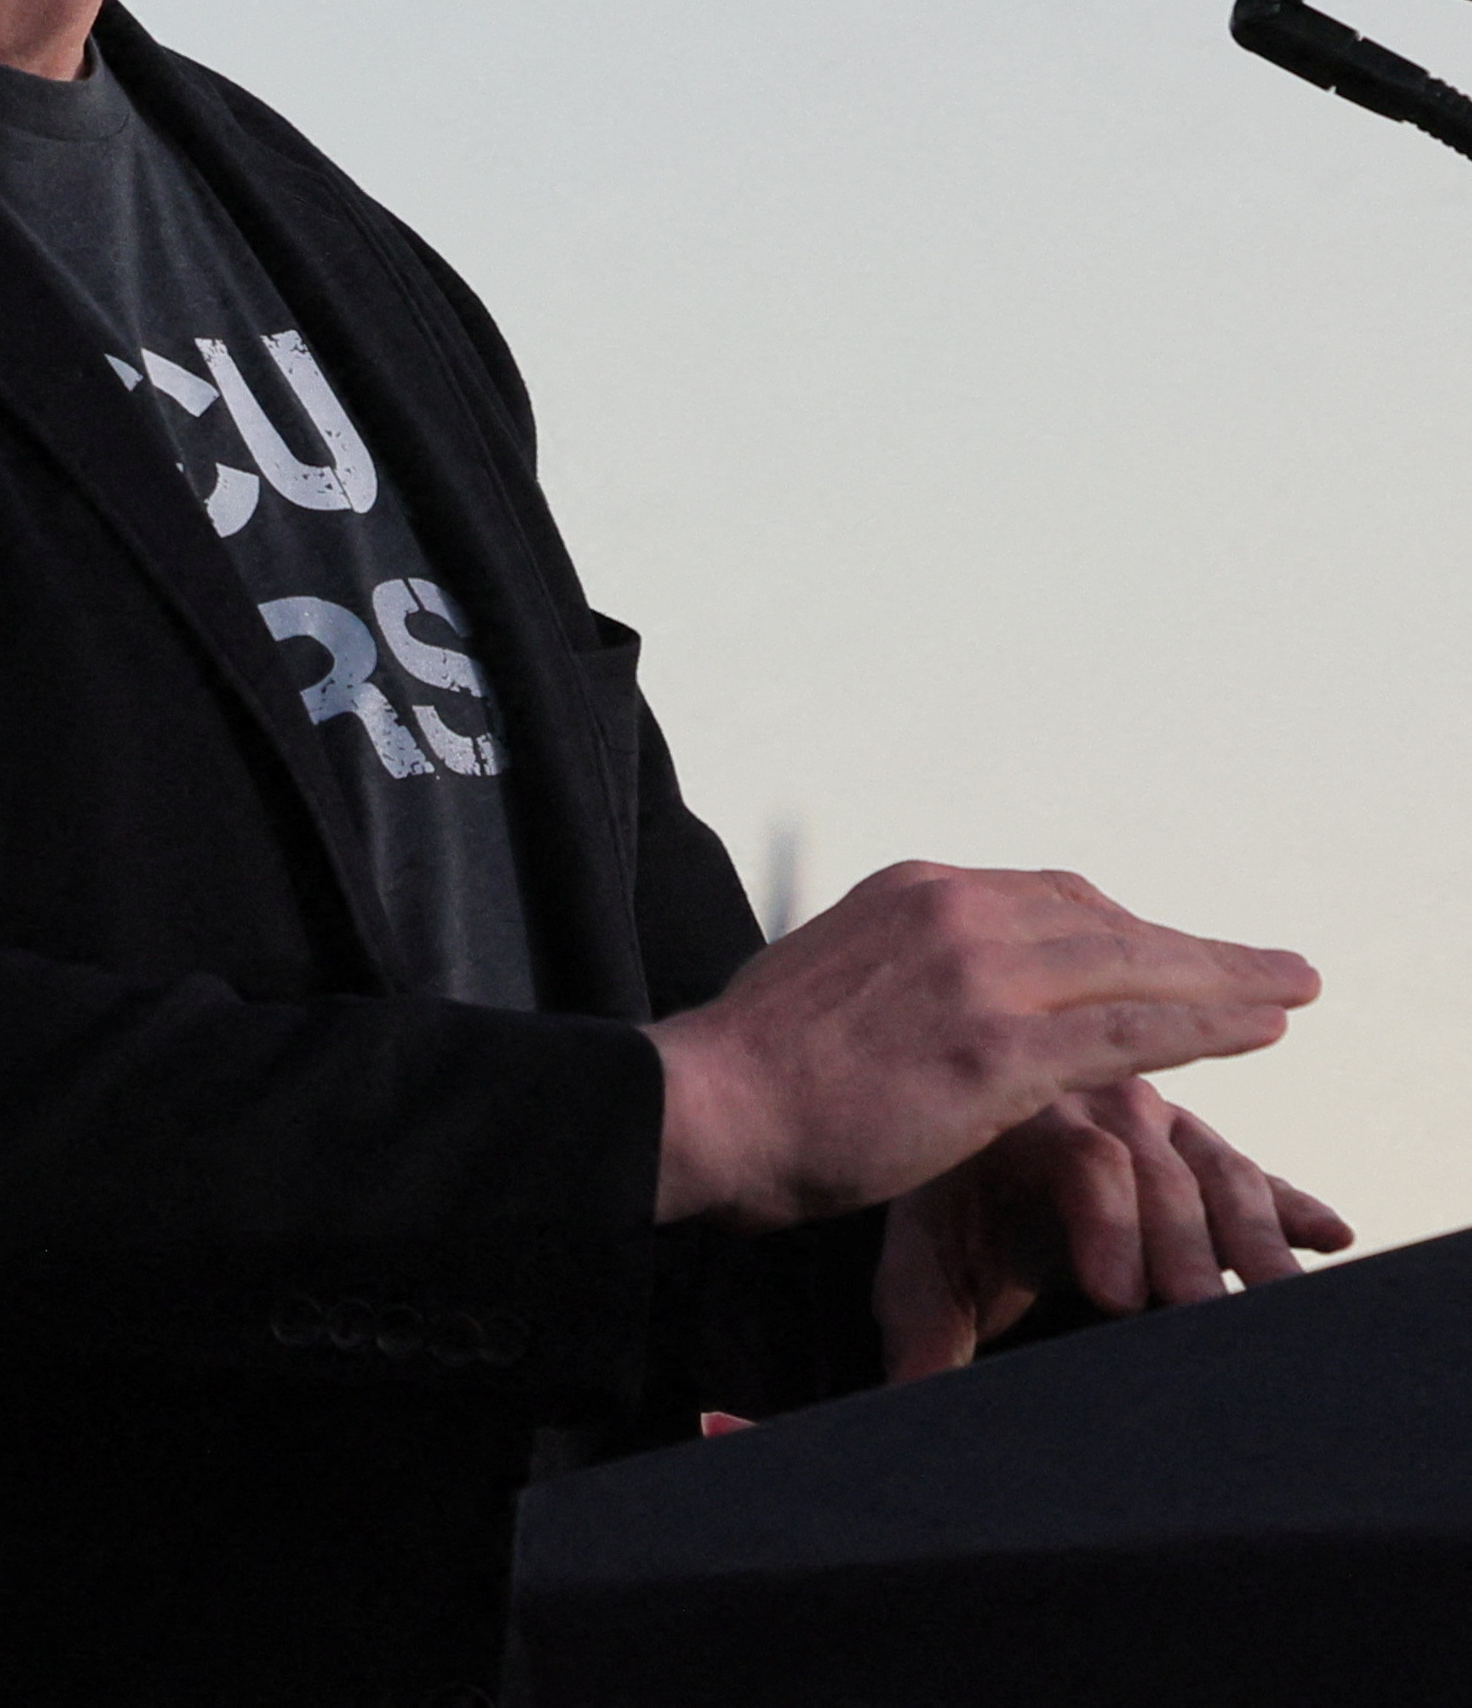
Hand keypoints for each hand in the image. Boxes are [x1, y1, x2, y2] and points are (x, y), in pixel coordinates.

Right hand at [648, 860, 1316, 1235]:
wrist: (706, 1106)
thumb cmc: (751, 1071)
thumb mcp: (823, 979)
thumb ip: (889, 974)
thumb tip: (908, 1001)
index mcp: (908, 891)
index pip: (1047, 897)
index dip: (1121, 930)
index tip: (1164, 956)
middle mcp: (952, 911)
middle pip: (1106, 920)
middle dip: (1193, 947)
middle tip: (1266, 965)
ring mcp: (982, 975)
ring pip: (1136, 968)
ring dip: (1227, 979)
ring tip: (1291, 989)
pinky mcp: (1002, 1048)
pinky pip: (1133, 1032)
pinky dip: (1207, 1028)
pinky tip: (1258, 1030)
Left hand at [874, 1083, 1356, 1378]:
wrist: (973, 1172)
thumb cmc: (947, 1225)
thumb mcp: (923, 1275)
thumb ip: (923, 1336)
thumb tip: (911, 1406)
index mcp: (1026, 1121)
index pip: (1086, 1159)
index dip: (1110, 1227)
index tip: (1117, 1299)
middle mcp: (1103, 1107)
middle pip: (1163, 1168)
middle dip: (1186, 1245)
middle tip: (1204, 1315)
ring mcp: (1165, 1128)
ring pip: (1222, 1173)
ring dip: (1256, 1239)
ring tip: (1277, 1301)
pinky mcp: (1208, 1157)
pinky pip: (1259, 1177)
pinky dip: (1295, 1207)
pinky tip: (1330, 1237)